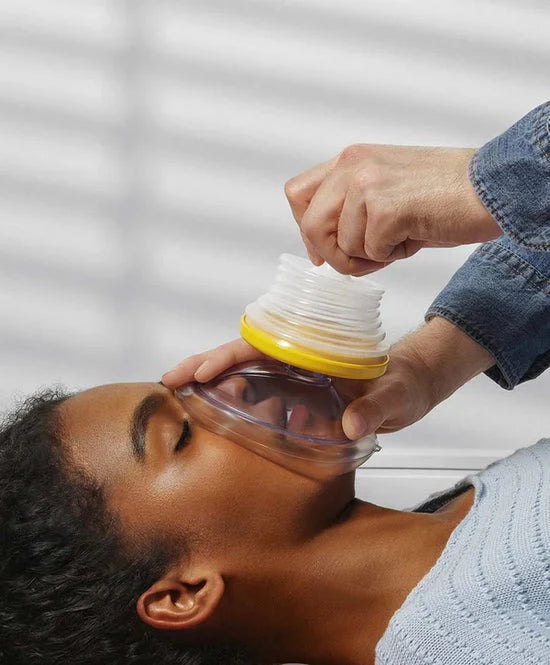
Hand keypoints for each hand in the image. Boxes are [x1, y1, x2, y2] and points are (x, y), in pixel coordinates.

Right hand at [161, 318, 494, 438]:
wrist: (413, 387)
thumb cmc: (405, 384)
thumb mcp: (397, 395)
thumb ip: (378, 408)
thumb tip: (352, 424)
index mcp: (317, 348)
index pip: (265, 343)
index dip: (230, 356)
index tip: (202, 371)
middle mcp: (300, 358)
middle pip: (243, 354)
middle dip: (205, 364)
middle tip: (170, 380)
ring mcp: (296, 376)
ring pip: (246, 373)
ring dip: (212, 381)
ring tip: (179, 395)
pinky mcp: (298, 394)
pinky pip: (260, 394)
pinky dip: (234, 399)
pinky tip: (213, 412)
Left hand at [285, 145, 501, 274]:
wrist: (492, 188)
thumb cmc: (445, 195)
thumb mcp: (386, 190)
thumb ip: (351, 210)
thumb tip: (324, 251)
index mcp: (351, 159)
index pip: (297, 194)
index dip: (307, 229)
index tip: (325, 250)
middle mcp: (352, 165)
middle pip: (310, 225)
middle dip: (334, 254)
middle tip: (366, 258)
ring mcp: (366, 184)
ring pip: (340, 245)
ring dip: (370, 257)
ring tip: (401, 239)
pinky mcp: (385, 207)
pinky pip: (369, 253)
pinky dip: (392, 256)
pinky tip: (414, 237)